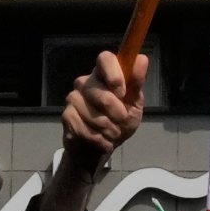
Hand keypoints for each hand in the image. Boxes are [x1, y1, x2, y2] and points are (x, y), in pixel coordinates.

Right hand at [40, 49, 144, 210]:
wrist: (100, 153)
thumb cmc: (120, 126)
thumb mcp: (136, 108)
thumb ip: (138, 85)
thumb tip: (143, 59)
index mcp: (107, 76)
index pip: (105, 58)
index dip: (112, 72)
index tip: (122, 89)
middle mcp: (87, 84)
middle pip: (96, 87)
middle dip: (113, 109)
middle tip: (122, 122)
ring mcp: (74, 101)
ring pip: (83, 106)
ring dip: (102, 125)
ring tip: (112, 136)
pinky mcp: (66, 119)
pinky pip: (74, 124)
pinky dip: (91, 136)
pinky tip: (101, 144)